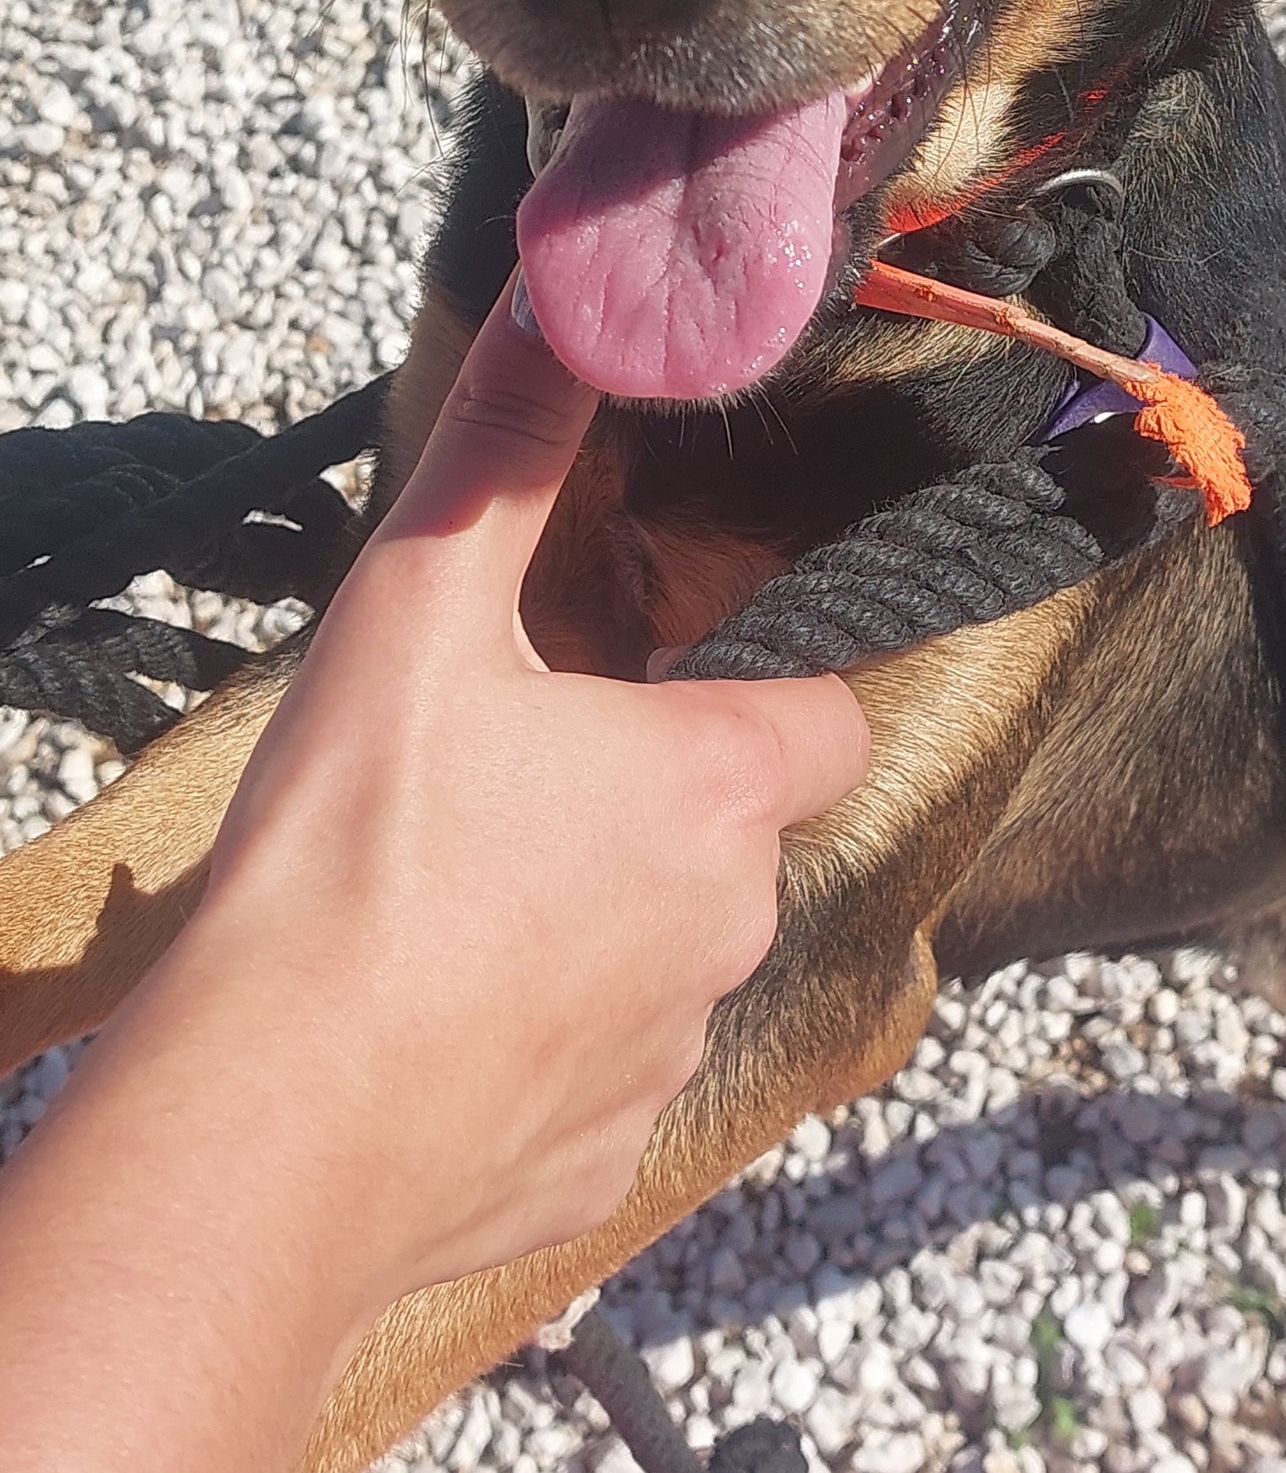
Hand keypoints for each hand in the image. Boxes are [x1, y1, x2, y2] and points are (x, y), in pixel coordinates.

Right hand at [141, 277, 869, 1328]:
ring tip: (452, 900)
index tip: (661, 672)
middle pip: (735, 832)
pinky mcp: (601, 1164)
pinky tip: (437, 1021)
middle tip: (508, 778)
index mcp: (719, 784)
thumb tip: (565, 309)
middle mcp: (732, 925)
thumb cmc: (354, 861)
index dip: (758, 682)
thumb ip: (506, 450)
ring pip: (666, 957)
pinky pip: (596, 1079)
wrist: (271, 1132)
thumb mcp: (418, 611)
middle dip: (649, 800)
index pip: (827, 712)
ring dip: (592, 922)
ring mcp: (672, 1056)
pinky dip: (538, 1047)